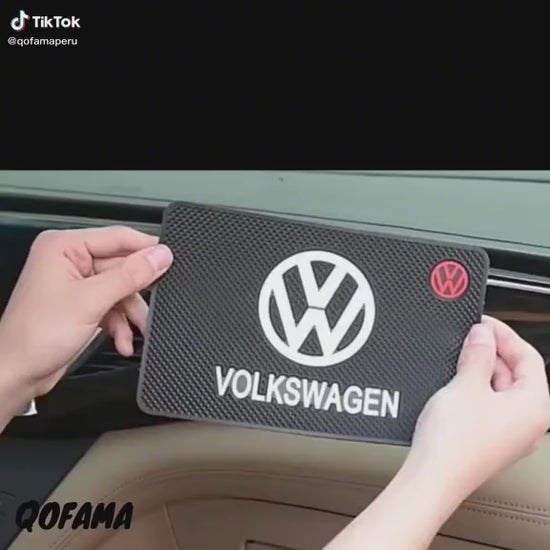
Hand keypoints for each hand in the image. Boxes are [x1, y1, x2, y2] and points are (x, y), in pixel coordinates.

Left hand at [0, 226, 172, 418]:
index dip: (146, 249)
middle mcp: (70, 261)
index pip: (117, 237)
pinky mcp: (82, 305)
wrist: (17, 375)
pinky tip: (123, 341)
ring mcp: (76, 284)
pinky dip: (120, 324)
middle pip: (122, 266)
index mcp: (64, 247)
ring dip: (131, 313)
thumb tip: (160, 255)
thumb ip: (129, 276)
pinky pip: (112, 306)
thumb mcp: (91, 301)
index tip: (171, 260)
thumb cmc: (35, 336)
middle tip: (157, 303)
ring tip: (140, 330)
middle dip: (137, 292)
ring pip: (121, 289)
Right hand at [409, 315, 549, 498]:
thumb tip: (483, 335)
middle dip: (492, 352)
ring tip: (459, 357)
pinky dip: (476, 388)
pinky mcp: (491, 439)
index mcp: (534, 408)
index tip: (483, 324)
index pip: (529, 358)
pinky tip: (456, 382)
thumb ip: (477, 354)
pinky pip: (490, 405)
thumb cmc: (454, 442)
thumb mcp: (466, 385)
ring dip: (482, 369)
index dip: (505, 335)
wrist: (433, 478)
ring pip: (502, 389)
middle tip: (468, 337)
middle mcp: (528, 423)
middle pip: (518, 374)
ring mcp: (511, 433)